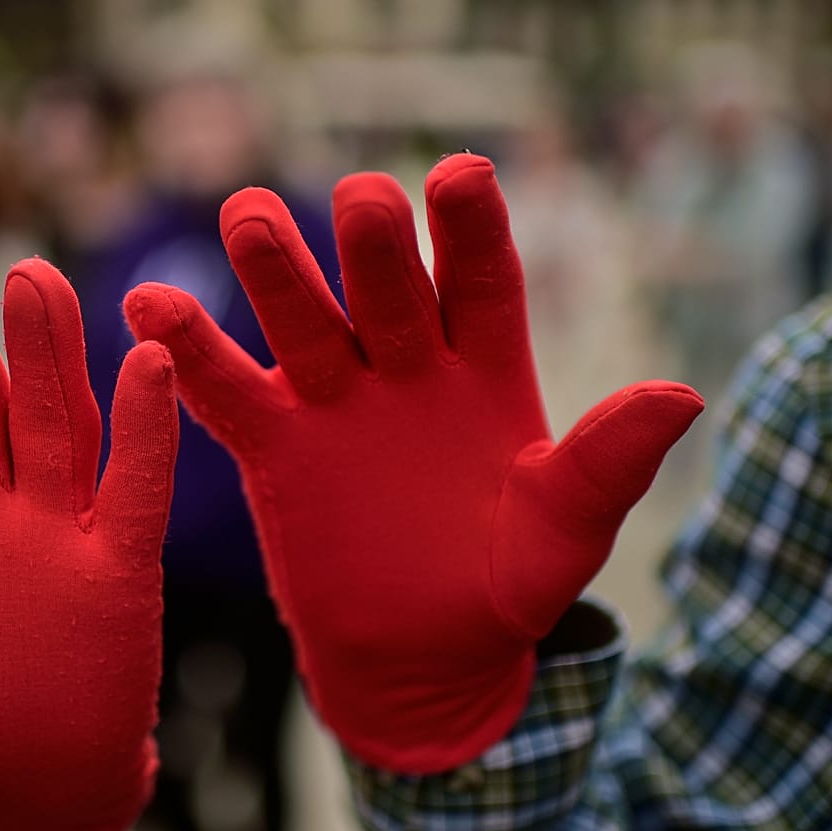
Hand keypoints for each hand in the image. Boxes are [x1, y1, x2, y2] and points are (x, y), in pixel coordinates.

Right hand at [123, 155, 701, 772]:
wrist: (425, 657)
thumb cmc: (506, 588)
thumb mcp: (563, 534)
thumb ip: (606, 465)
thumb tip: (684, 394)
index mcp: (486, 368)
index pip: (481, 281)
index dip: (471, 230)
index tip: (461, 174)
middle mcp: (406, 364)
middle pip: (385, 287)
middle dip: (372, 245)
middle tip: (361, 202)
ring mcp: (336, 399)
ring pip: (300, 319)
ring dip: (274, 270)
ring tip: (249, 213)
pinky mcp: (274, 446)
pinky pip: (226, 393)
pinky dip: (188, 354)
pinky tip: (148, 305)